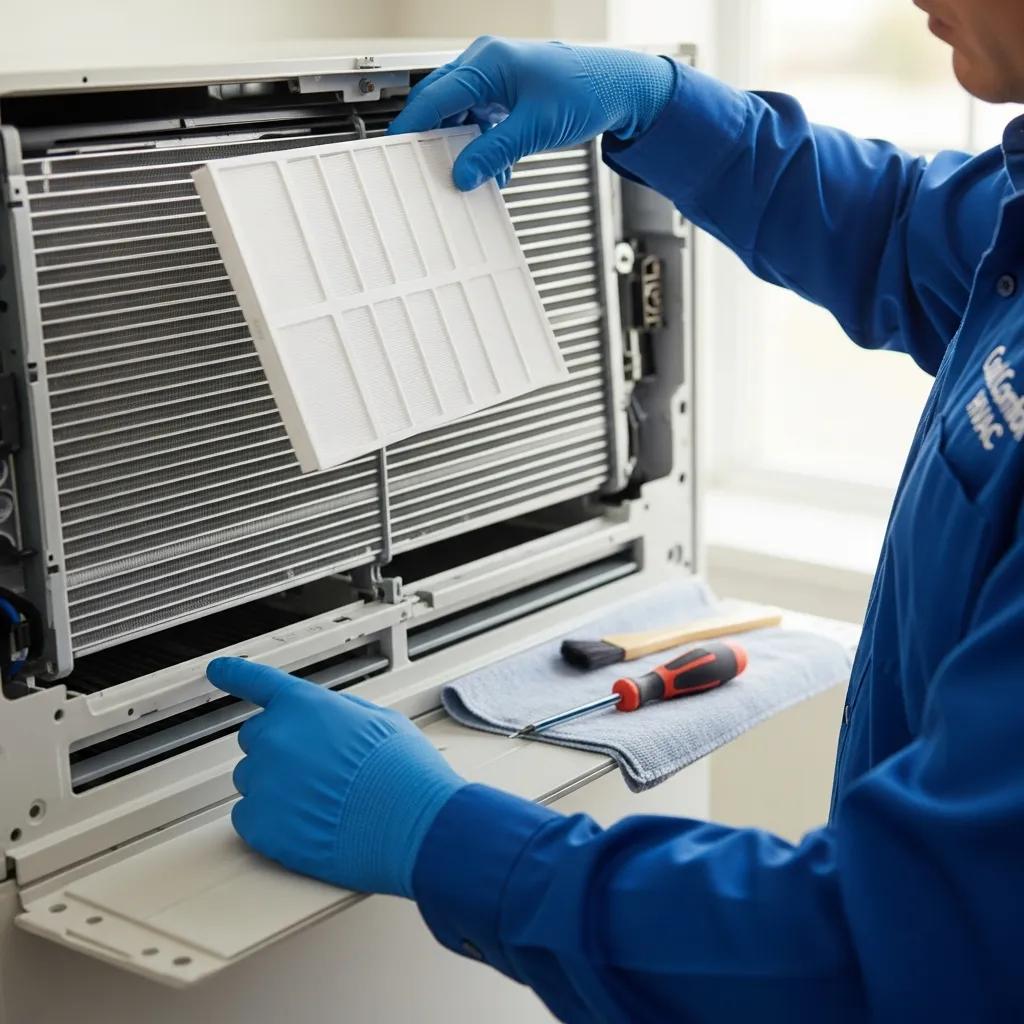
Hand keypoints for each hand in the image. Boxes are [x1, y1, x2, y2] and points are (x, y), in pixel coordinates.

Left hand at [207, 657, 464, 897]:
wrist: (407, 823)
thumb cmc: (401, 772)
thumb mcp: (380, 720)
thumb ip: (339, 712)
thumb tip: (328, 719)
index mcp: (304, 706)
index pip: (256, 681)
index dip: (234, 673)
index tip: (218, 670)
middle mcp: (275, 738)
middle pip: (255, 737)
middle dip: (280, 748)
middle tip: (316, 769)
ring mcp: (264, 782)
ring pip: (251, 779)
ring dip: (275, 786)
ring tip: (319, 801)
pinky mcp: (259, 825)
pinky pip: (247, 817)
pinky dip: (270, 822)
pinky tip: (306, 823)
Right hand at [388, 36, 674, 190]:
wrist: (620, 88)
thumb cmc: (585, 91)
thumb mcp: (534, 129)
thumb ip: (493, 152)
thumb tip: (461, 174)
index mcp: (486, 62)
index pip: (433, 96)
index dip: (411, 126)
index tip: (395, 152)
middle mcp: (486, 65)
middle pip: (442, 105)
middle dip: (436, 141)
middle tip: (427, 170)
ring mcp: (496, 80)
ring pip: (461, 116)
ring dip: (466, 148)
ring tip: (473, 175)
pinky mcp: (507, 95)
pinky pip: (482, 122)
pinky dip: (484, 147)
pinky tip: (497, 169)